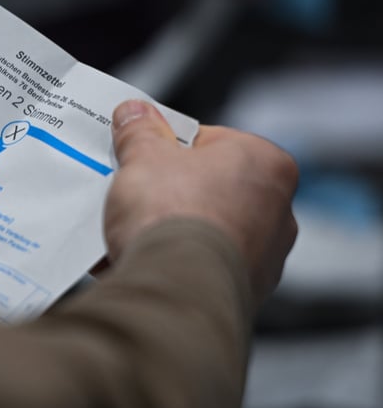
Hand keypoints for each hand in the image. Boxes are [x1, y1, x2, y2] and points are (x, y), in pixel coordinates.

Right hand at [103, 100, 298, 305]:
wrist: (174, 289)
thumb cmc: (173, 217)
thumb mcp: (142, 157)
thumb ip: (140, 132)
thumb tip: (136, 114)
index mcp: (265, 163)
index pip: (210, 141)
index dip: (168, 147)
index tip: (142, 154)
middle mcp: (277, 210)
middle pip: (208, 188)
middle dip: (169, 192)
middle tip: (134, 192)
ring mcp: (264, 257)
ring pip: (204, 231)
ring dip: (170, 231)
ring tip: (130, 233)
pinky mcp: (242, 293)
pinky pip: (199, 268)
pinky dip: (172, 264)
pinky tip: (140, 262)